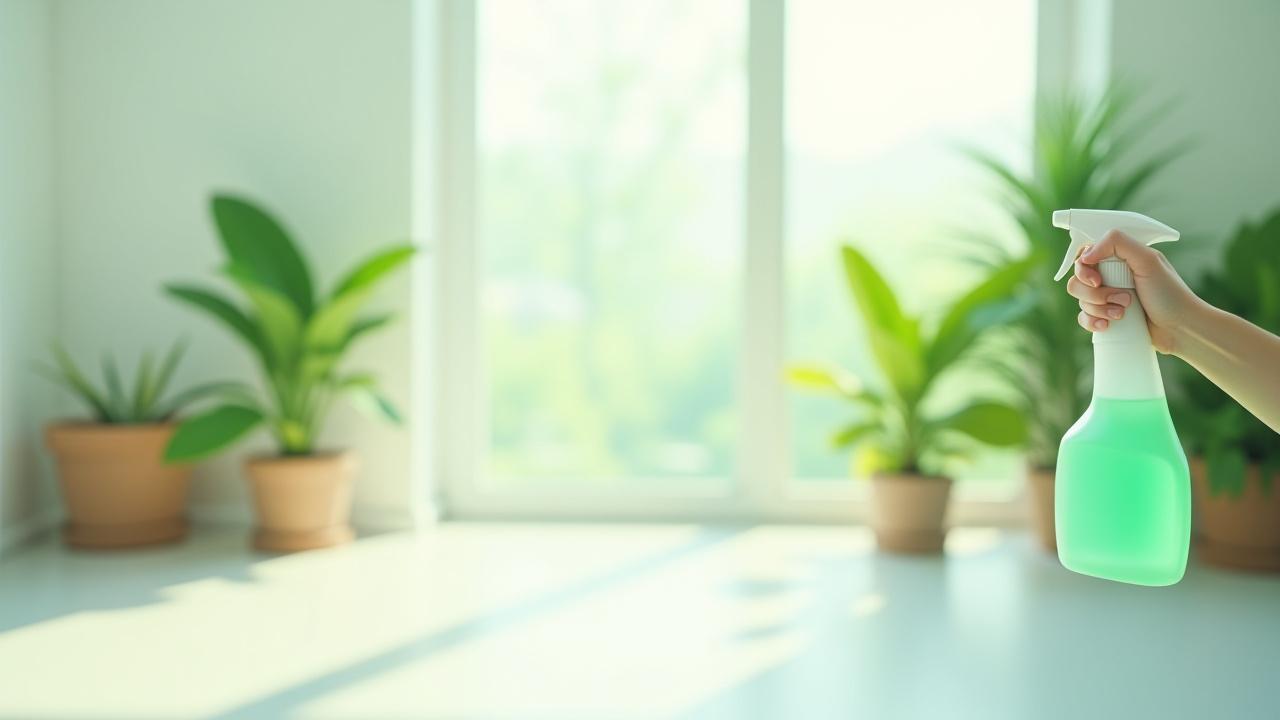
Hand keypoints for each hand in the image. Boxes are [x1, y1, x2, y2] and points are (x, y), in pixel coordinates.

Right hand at [1066, 230, 1201, 353]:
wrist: (1179, 328)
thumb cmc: (1169, 293)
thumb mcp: (1148, 260)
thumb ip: (1117, 243)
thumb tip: (1085, 255)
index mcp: (1118, 259)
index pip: (1083, 256)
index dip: (1083, 269)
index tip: (1096, 280)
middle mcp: (1110, 276)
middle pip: (1077, 281)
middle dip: (1096, 293)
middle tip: (1122, 298)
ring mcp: (1107, 298)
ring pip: (1081, 301)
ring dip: (1100, 309)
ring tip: (1123, 313)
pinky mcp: (1106, 317)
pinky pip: (1083, 318)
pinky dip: (1093, 323)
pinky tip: (1109, 326)